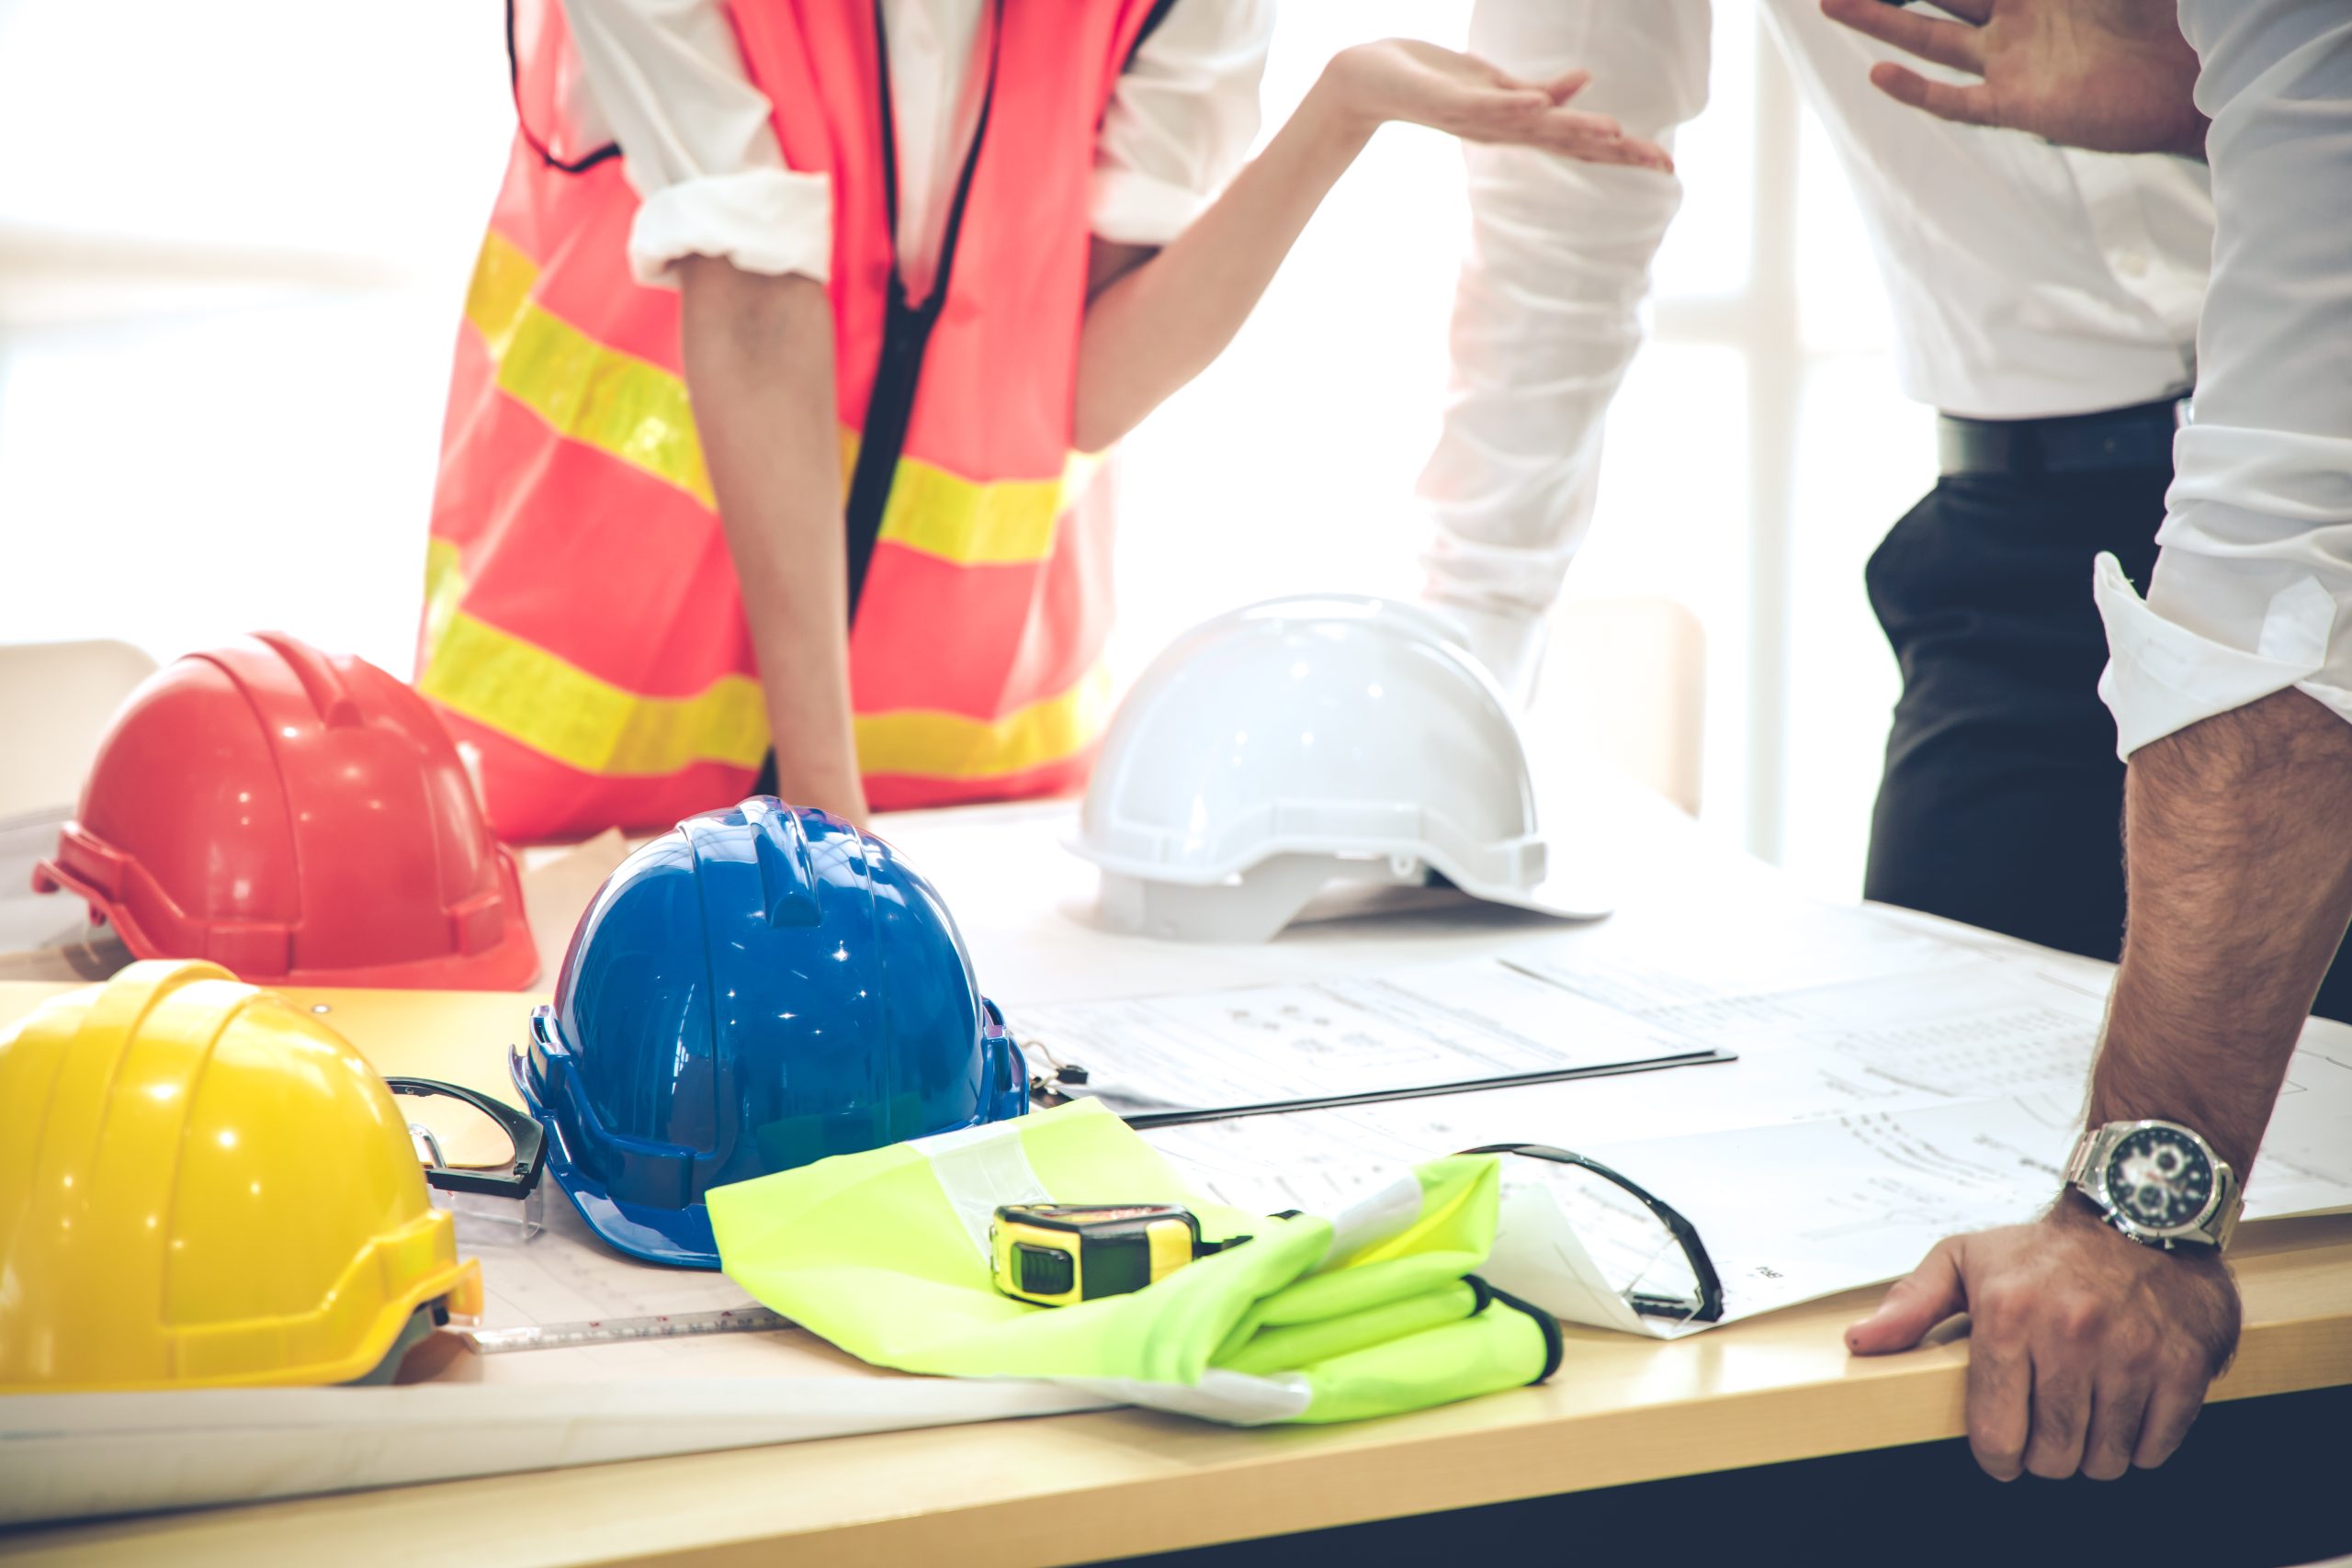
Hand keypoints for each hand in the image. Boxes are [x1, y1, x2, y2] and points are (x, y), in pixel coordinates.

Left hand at [1319, 40, 1672, 170]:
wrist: (1368, 81)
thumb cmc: (1431, 82)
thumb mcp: (1494, 86)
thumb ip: (1539, 91)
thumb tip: (1584, 83)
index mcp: (1519, 124)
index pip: (1581, 142)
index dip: (1624, 153)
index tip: (1667, 164)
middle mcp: (1504, 130)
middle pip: (1570, 144)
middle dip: (1616, 153)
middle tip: (1660, 163)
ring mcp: (1477, 119)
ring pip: (1535, 128)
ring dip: (1573, 130)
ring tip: (1614, 132)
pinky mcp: (1449, 102)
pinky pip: (1486, 106)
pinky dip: (1513, 105)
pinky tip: (1539, 105)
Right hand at [1819, 0, 2206, 155]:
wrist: (2202, 80)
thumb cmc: (2176, 14)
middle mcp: (2017, 19)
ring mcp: (2011, 62)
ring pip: (1930, 36)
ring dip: (1882, 20)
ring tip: (1833, 4)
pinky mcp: (2018, 105)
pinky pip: (1955, 99)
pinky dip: (1917, 90)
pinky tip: (1879, 74)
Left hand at [1847, 1196, 2239, 1478]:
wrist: (2140, 1212)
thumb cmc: (2044, 1249)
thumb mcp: (1964, 1259)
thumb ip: (1910, 1305)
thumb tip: (1861, 1341)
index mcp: (2007, 1315)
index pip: (1997, 1433)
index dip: (1997, 1456)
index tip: (2003, 1448)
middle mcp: (2070, 1335)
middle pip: (2054, 1456)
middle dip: (2045, 1456)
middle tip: (2047, 1430)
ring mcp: (2132, 1353)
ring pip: (2105, 1459)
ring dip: (2093, 1453)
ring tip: (2085, 1417)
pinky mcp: (2183, 1366)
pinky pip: (2156, 1448)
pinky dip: (2140, 1445)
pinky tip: (2126, 1410)